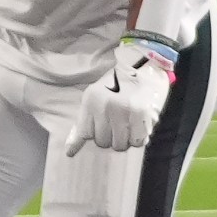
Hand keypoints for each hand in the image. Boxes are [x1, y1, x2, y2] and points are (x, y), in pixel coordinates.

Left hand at [65, 36, 175, 155]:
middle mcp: (105, 107)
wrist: (145, 65)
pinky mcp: (141, 116)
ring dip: (124, 139)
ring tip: (128, 125)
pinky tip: (139, 127)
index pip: (84, 133)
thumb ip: (84, 122)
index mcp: (91, 101)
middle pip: (102, 142)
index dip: (85, 140)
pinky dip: (138, 138)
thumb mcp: (94, 96)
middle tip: (116, 125)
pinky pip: (137, 142)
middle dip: (109, 137)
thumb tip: (70, 150)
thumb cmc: (117, 83)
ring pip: (120, 145)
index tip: (77, 148)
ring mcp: (123, 112)